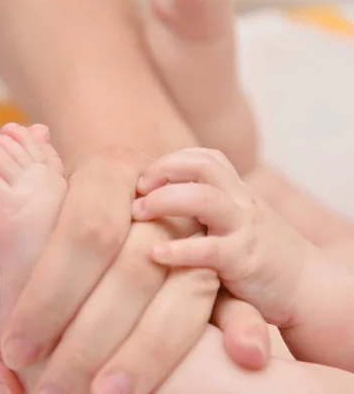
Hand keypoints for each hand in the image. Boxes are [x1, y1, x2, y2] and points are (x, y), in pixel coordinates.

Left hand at [0, 146, 219, 392]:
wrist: (139, 188)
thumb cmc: (78, 208)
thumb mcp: (47, 203)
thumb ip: (19, 211)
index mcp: (109, 171)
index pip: (83, 234)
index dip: (49, 296)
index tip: (14, 350)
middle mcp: (160, 194)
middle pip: (133, 269)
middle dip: (89, 337)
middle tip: (50, 389)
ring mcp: (202, 225)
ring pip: (182, 291)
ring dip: (147, 350)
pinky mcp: (232, 256)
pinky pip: (235, 299)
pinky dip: (237, 330)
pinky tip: (233, 363)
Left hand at [133, 148, 312, 326]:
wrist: (309, 288)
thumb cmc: (259, 257)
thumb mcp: (236, 222)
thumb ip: (205, 210)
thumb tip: (153, 206)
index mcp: (237, 192)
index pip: (205, 156)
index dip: (170, 160)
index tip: (143, 179)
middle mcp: (241, 202)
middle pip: (202, 165)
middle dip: (163, 171)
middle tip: (136, 191)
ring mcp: (243, 229)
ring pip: (203, 198)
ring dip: (164, 200)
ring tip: (138, 213)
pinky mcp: (243, 261)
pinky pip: (207, 249)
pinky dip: (178, 250)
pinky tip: (155, 254)